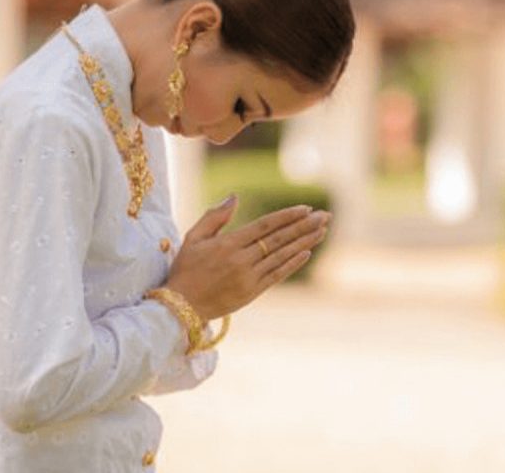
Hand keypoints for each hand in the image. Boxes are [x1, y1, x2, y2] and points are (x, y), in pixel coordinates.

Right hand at [165, 196, 329, 320]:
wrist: (180, 308)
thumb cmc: (185, 270)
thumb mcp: (193, 238)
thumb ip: (214, 217)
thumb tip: (234, 196)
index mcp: (227, 244)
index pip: (265, 225)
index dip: (287, 216)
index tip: (306, 208)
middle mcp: (241, 260)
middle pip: (279, 239)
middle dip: (304, 226)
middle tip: (324, 215)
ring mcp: (248, 277)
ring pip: (282, 256)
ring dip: (304, 242)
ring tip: (322, 230)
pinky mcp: (252, 293)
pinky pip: (277, 275)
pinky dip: (293, 264)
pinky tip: (307, 252)